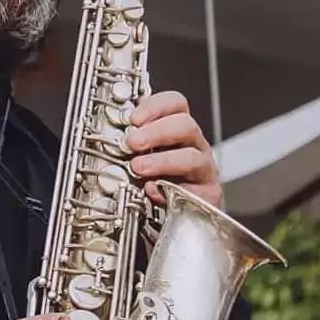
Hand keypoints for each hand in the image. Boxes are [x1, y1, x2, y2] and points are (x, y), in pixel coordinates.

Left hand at [126, 91, 221, 207]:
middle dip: (156, 132)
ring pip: (192, 157)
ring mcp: (203, 170)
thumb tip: (112, 136)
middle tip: (132, 142)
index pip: (176, 104)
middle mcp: (194, 146)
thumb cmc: (157, 181)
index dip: (155, 106)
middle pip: (186, 125)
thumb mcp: (141, 157)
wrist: (174, 215)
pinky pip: (194, 191)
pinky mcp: (207, 195)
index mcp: (178, 130)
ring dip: (162, 161)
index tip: (133, 118)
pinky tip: (153, 191)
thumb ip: (131, 144)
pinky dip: (171, 191)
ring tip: (138, 167)